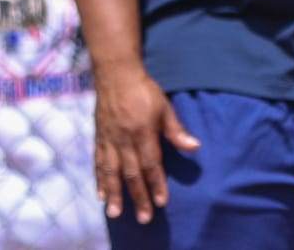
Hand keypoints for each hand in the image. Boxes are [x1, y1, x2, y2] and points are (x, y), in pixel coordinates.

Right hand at [92, 60, 198, 224]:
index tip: (162, 201)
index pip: (151, 164)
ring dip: (115, 194)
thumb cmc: (145, 90)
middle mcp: (123, 140)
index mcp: (143, 133)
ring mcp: (109, 141)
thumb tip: (195, 147)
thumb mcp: (165, 107)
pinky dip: (99, 180)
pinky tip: (101, 195)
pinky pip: (98, 164)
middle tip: (144, 217)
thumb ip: (176, 130)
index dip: (157, 184)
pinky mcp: (99, 139)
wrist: (116, 76)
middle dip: (138, 197)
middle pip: (131, 174)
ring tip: (116, 213)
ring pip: (111, 173)